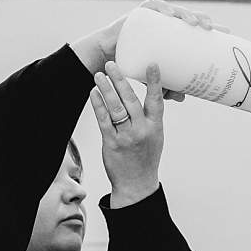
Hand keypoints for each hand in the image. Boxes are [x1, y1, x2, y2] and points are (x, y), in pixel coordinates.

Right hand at [70, 0, 227, 100]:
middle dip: (202, 21)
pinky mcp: (139, 13)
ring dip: (186, 14)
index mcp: (174, 33)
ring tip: (194, 23)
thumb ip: (167, 85)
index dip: (212, 28)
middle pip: (189, 17)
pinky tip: (170, 15)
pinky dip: (162, 9)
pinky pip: (152, 7)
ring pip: (174, 11)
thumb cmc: (134, 63)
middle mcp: (166, 22)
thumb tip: (183, 98)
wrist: (107, 56)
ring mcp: (154, 16)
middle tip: (211, 30)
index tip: (228, 33)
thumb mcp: (153, 77)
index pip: (196, 28)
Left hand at [90, 61, 164, 207]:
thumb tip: (152, 94)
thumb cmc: (146, 158)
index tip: (152, 64)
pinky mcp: (111, 144)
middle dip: (120, 81)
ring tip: (99, 75)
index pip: (156, 101)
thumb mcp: (156, 136)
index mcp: (155, 127)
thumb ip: (151, 116)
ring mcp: (126, 137)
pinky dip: (98, 105)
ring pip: (116, 108)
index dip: (154, 82)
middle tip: (112, 64)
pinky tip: (94, 93)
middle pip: (131, 100)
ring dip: (106, 89)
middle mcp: (142, 131)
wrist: (137, 185)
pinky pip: (104, 121)